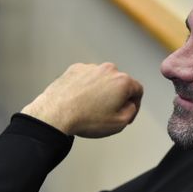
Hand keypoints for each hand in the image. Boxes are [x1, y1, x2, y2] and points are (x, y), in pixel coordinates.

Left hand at [21, 63, 142, 137]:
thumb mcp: (119, 123)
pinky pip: (87, 78)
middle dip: (117, 96)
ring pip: (103, 79)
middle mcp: (109, 70)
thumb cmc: (87, 119)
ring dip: (101, 91)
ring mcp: (91, 67)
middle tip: (109, 112)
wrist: (55, 114)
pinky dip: (87, 87)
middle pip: (120, 83)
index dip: (135, 104)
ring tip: (91, 107)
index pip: (137, 90)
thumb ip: (131, 111)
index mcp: (122, 81)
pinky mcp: (75, 69)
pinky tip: (81, 100)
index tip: (128, 113)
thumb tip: (129, 104)